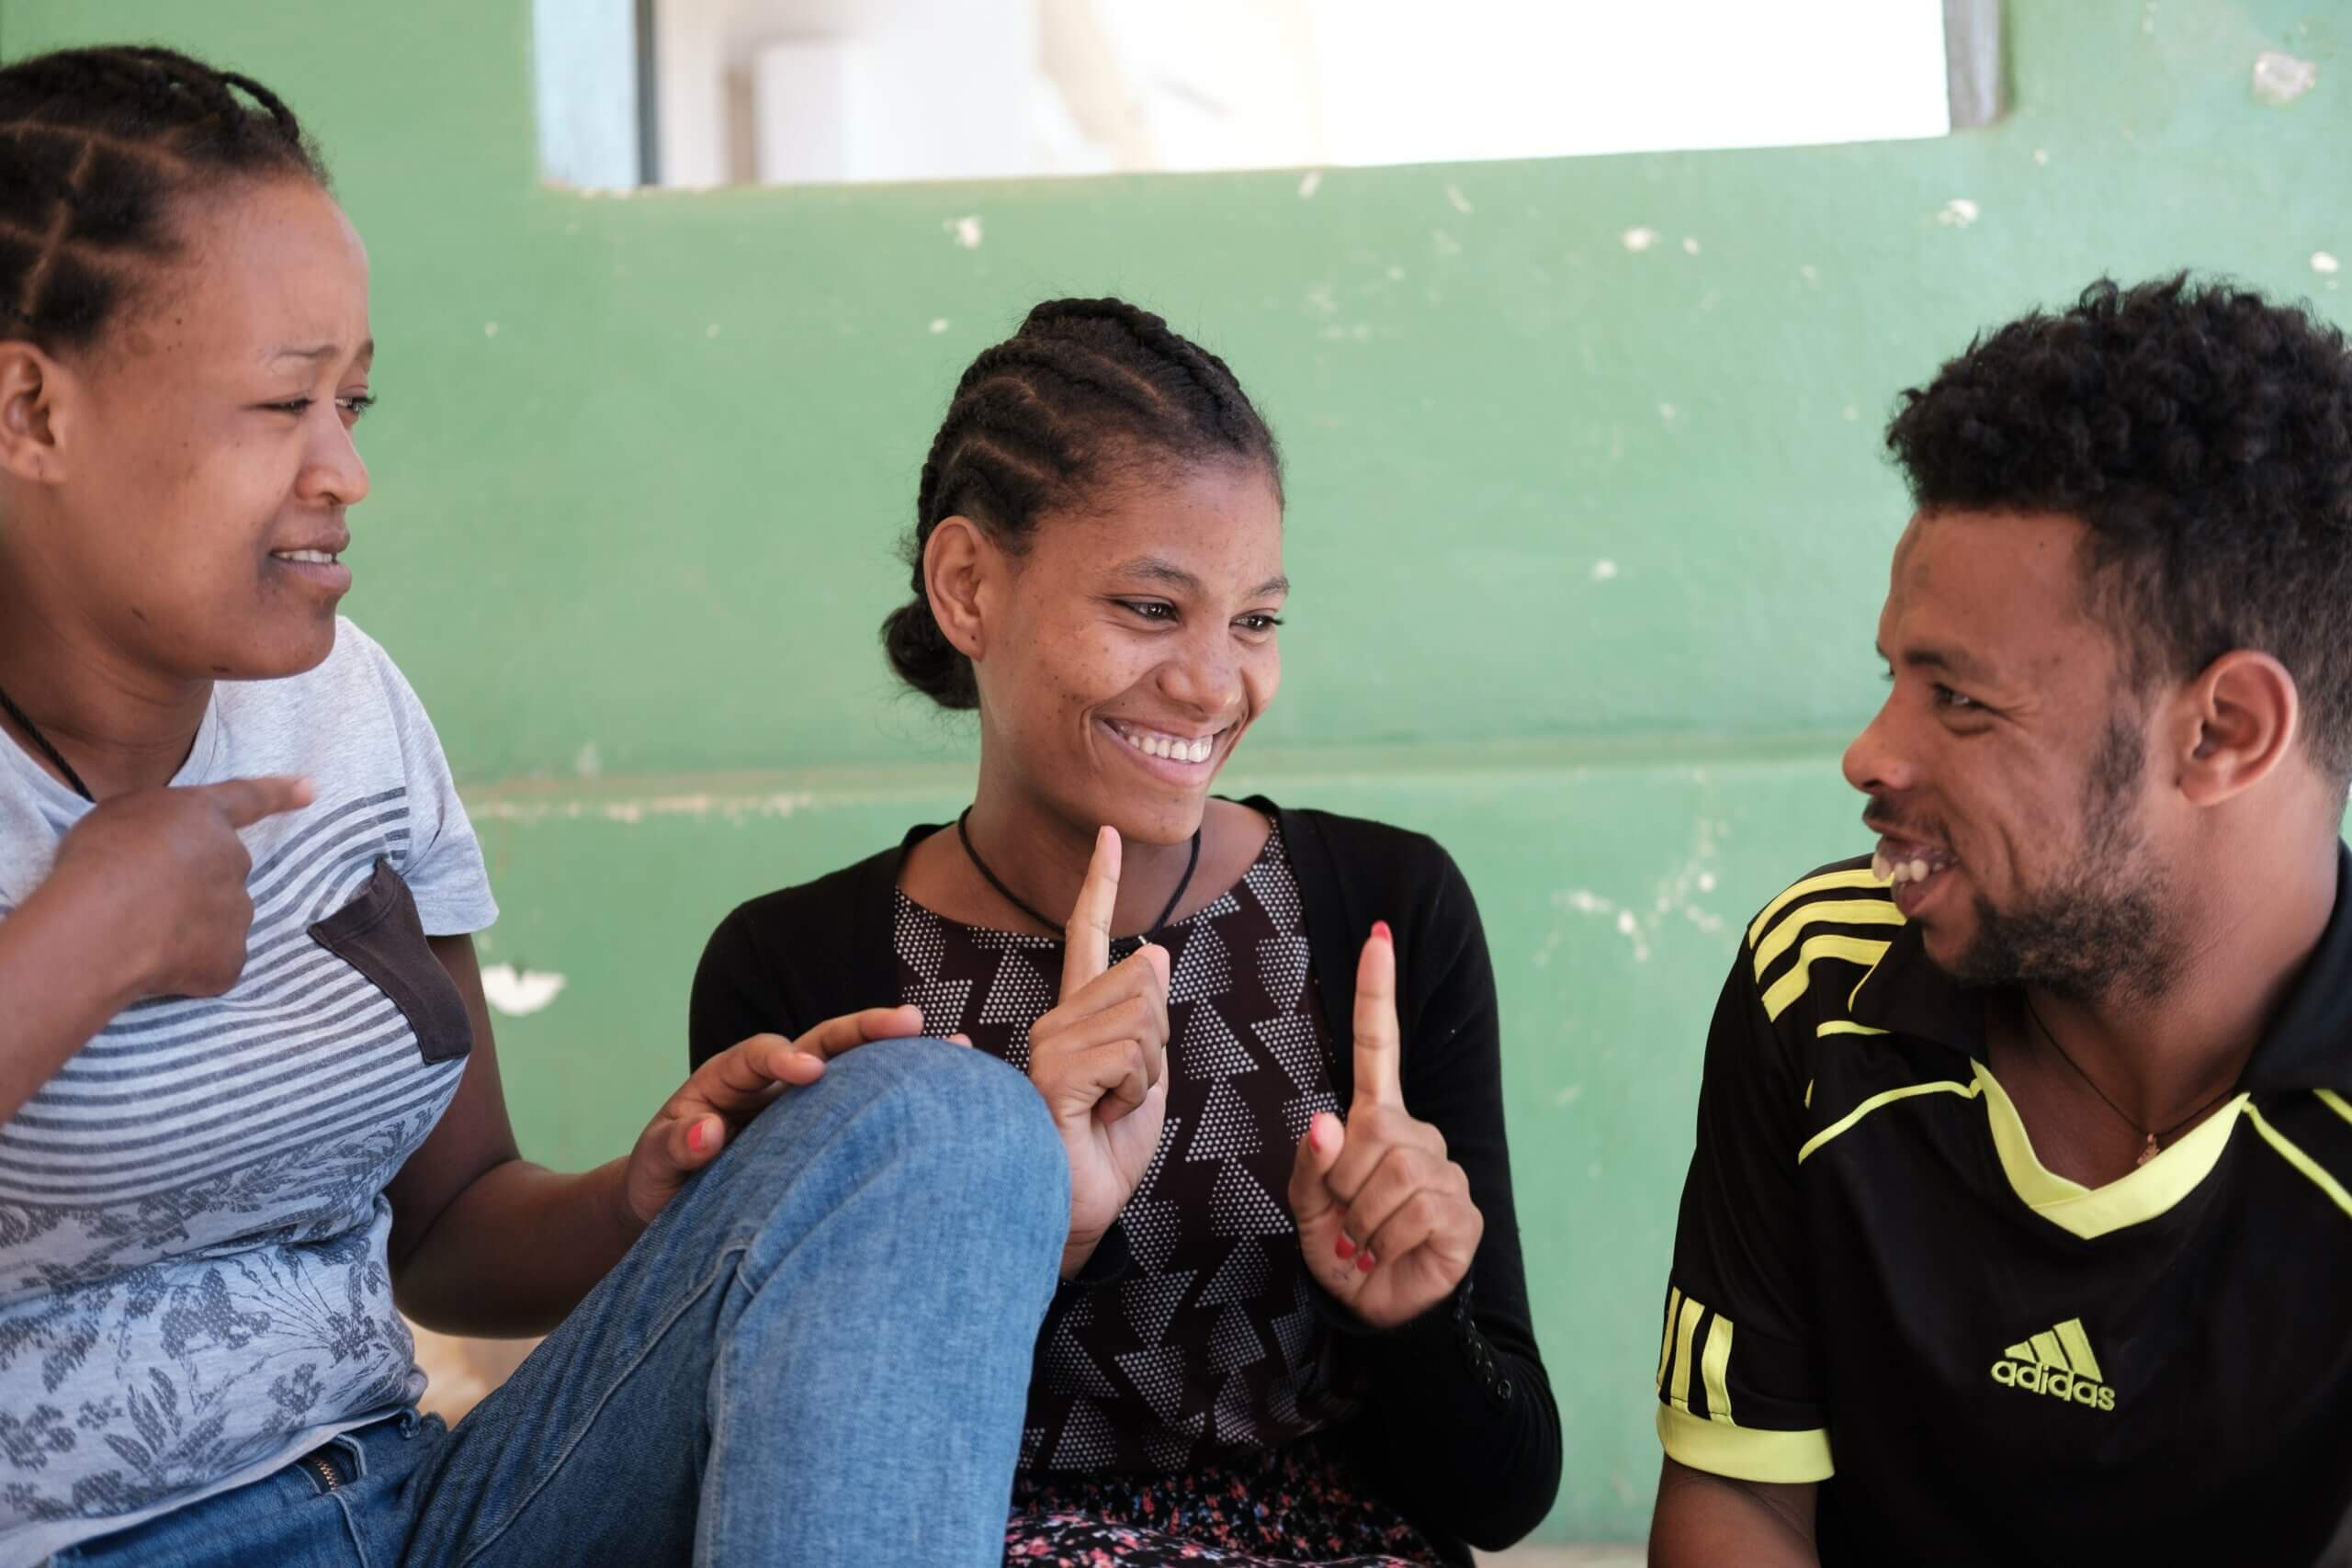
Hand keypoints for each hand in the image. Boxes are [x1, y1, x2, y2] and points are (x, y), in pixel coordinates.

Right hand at [42, 775, 313, 1000]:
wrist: (103, 923)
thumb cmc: (99, 861)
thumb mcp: (119, 816)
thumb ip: (156, 826)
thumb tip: (165, 849)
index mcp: (204, 817)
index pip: (247, 799)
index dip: (278, 793)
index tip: (310, 789)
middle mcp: (233, 860)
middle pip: (222, 873)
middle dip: (191, 885)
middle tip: (142, 900)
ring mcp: (237, 912)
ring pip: (218, 920)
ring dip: (188, 927)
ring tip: (139, 933)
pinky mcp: (230, 958)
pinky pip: (213, 962)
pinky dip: (188, 967)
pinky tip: (154, 965)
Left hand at [622, 1006, 956, 1224]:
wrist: (674, 1204)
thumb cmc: (661, 1180)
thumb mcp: (654, 1165)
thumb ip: (676, 1147)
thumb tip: (708, 1132)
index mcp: (729, 1078)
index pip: (759, 1054)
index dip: (782, 1058)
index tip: (808, 1072)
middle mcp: (775, 1080)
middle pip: (824, 1041)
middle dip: (865, 1030)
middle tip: (909, 1021)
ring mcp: (806, 1104)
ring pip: (856, 1068)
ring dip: (900, 1055)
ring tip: (955, 1046)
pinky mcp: (827, 1132)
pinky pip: (868, 1106)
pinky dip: (906, 1093)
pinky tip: (954, 1085)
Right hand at [1027, 825, 1170, 1276]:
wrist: (1077, 1213)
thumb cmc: (1105, 1152)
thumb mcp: (1144, 1078)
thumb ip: (1146, 1018)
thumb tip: (1151, 949)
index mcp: (1077, 1017)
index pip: (1089, 937)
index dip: (1099, 885)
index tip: (1108, 836)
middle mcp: (1055, 1020)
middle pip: (1145, 983)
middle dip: (1159, 1042)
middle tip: (1127, 1094)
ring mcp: (1047, 1043)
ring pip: (1142, 1018)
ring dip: (1148, 1073)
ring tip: (1112, 1108)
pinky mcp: (1051, 1073)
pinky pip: (1129, 1053)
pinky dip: (1135, 1091)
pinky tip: (1102, 1116)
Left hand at [1288, 921, 1482, 1327]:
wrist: (1379, 1309)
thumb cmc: (1343, 1249)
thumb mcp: (1308, 1207)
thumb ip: (1311, 1165)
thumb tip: (1327, 1122)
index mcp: (1378, 1123)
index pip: (1380, 1048)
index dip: (1378, 994)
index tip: (1378, 938)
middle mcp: (1418, 1137)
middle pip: (1372, 1136)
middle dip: (1343, 1186)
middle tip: (1346, 1223)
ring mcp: (1446, 1172)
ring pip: (1392, 1176)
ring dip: (1363, 1219)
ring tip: (1367, 1242)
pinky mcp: (1463, 1212)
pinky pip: (1415, 1213)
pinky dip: (1388, 1243)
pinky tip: (1393, 1255)